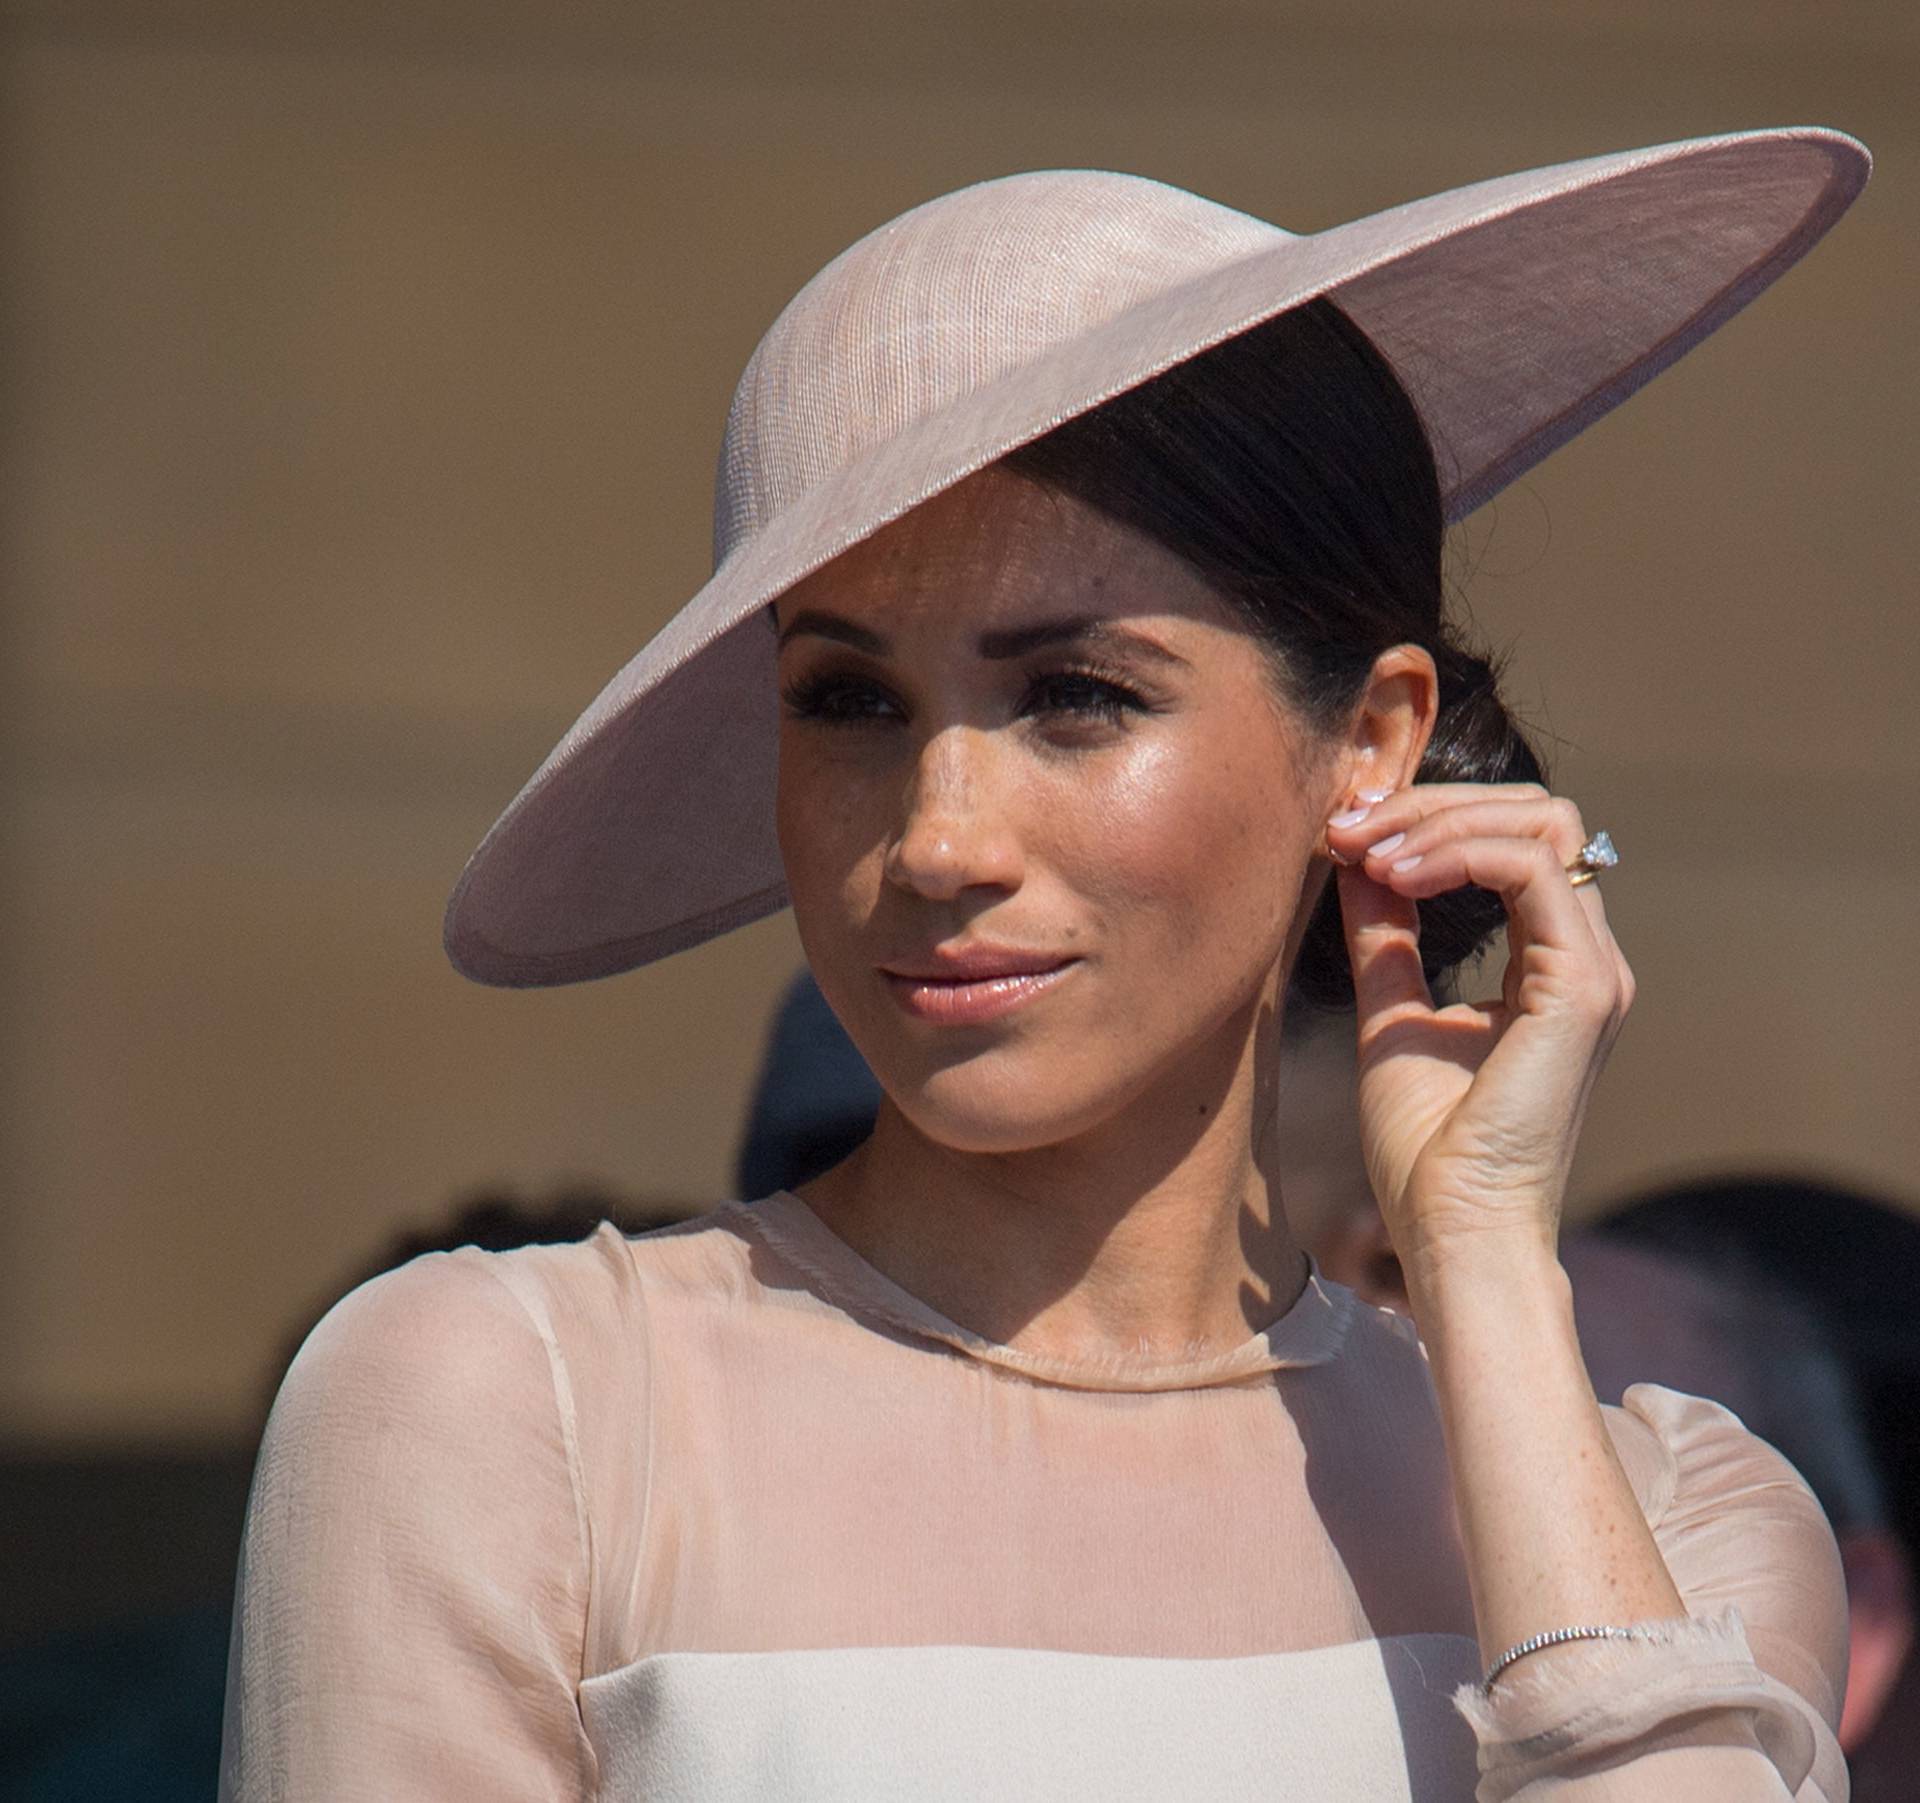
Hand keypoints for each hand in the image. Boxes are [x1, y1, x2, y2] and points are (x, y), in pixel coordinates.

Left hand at [1321, 783, 1632, 1280]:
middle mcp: (1586, 959)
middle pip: (1536, 814)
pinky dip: (1457, 853)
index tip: (1345, 833)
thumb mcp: (1391, 1016)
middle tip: (1349, 827)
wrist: (1453, 1230)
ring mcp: (1594, 971)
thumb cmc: (1428, 1149)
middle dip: (1433, 804)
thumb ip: (1385, 938)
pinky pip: (1532, 868)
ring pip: (1542, 825)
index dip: (1430, 818)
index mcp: (1552, 965)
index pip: (1516, 839)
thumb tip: (1358, 862)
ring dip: (1439, 820)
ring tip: (1365, 850)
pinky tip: (1393, 878)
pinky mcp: (1581, 989)